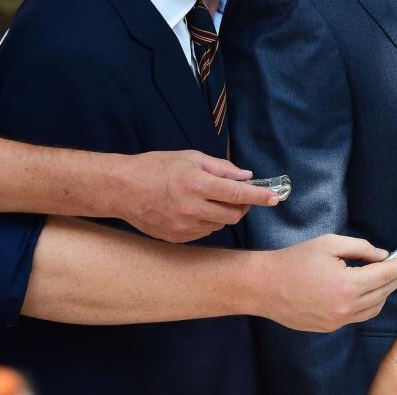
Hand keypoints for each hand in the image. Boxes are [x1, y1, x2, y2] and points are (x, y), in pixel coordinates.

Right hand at [110, 150, 278, 242]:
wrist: (121, 188)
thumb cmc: (156, 168)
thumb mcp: (190, 158)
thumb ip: (221, 168)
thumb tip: (247, 176)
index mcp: (196, 184)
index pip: (238, 193)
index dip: (259, 196)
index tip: (275, 198)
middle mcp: (191, 208)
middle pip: (233, 215)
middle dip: (242, 206)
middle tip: (239, 196)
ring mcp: (183, 226)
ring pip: (220, 225)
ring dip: (223, 214)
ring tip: (208, 199)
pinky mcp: (176, 237)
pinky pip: (204, 232)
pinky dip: (208, 222)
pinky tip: (194, 210)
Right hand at [255, 235, 396, 332]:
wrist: (265, 286)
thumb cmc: (293, 262)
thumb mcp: (330, 244)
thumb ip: (361, 248)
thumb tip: (382, 255)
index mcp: (347, 284)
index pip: (386, 274)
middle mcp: (345, 306)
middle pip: (385, 292)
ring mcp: (338, 320)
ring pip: (375, 307)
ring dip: (385, 292)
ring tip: (387, 276)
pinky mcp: (330, 327)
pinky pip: (359, 316)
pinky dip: (369, 304)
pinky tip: (368, 291)